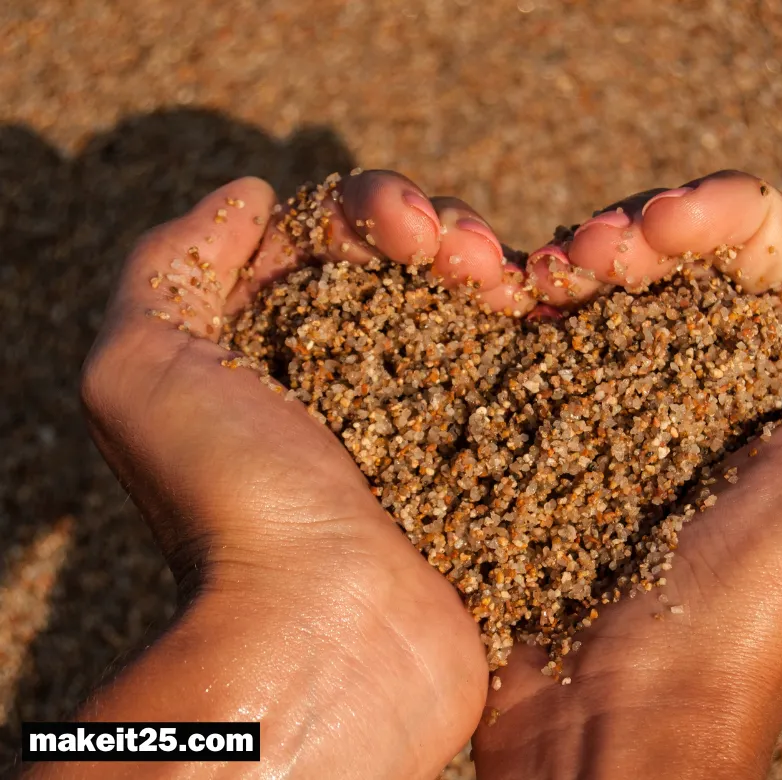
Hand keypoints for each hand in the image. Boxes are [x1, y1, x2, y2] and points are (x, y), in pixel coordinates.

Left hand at [73, 173, 522, 778]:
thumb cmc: (229, 503)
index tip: (404, 229)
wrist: (328, 635)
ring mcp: (420, 417)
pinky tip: (546, 316)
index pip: (322, 239)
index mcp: (264, 349)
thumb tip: (250, 198)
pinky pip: (513, 371)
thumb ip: (170, 265)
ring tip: (513, 287)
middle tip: (469, 257)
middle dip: (440, 233)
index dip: (365, 211)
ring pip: (464, 307)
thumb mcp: (139, 370)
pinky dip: (533, 331)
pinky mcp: (481, 456)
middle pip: (403, 264)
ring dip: (494, 271)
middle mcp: (342, 377)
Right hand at [471, 172, 781, 779]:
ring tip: (547, 278)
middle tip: (591, 256)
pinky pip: (544, 345)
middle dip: (635, 229)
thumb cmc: (759, 601)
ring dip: (574, 259)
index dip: (716, 210)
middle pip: (677, 256)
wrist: (623, 713)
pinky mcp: (556, 434)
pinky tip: (512, 305)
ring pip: (604, 289)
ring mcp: (626, 407)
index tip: (664, 228)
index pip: (764, 243)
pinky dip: (530, 311)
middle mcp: (715, 384)